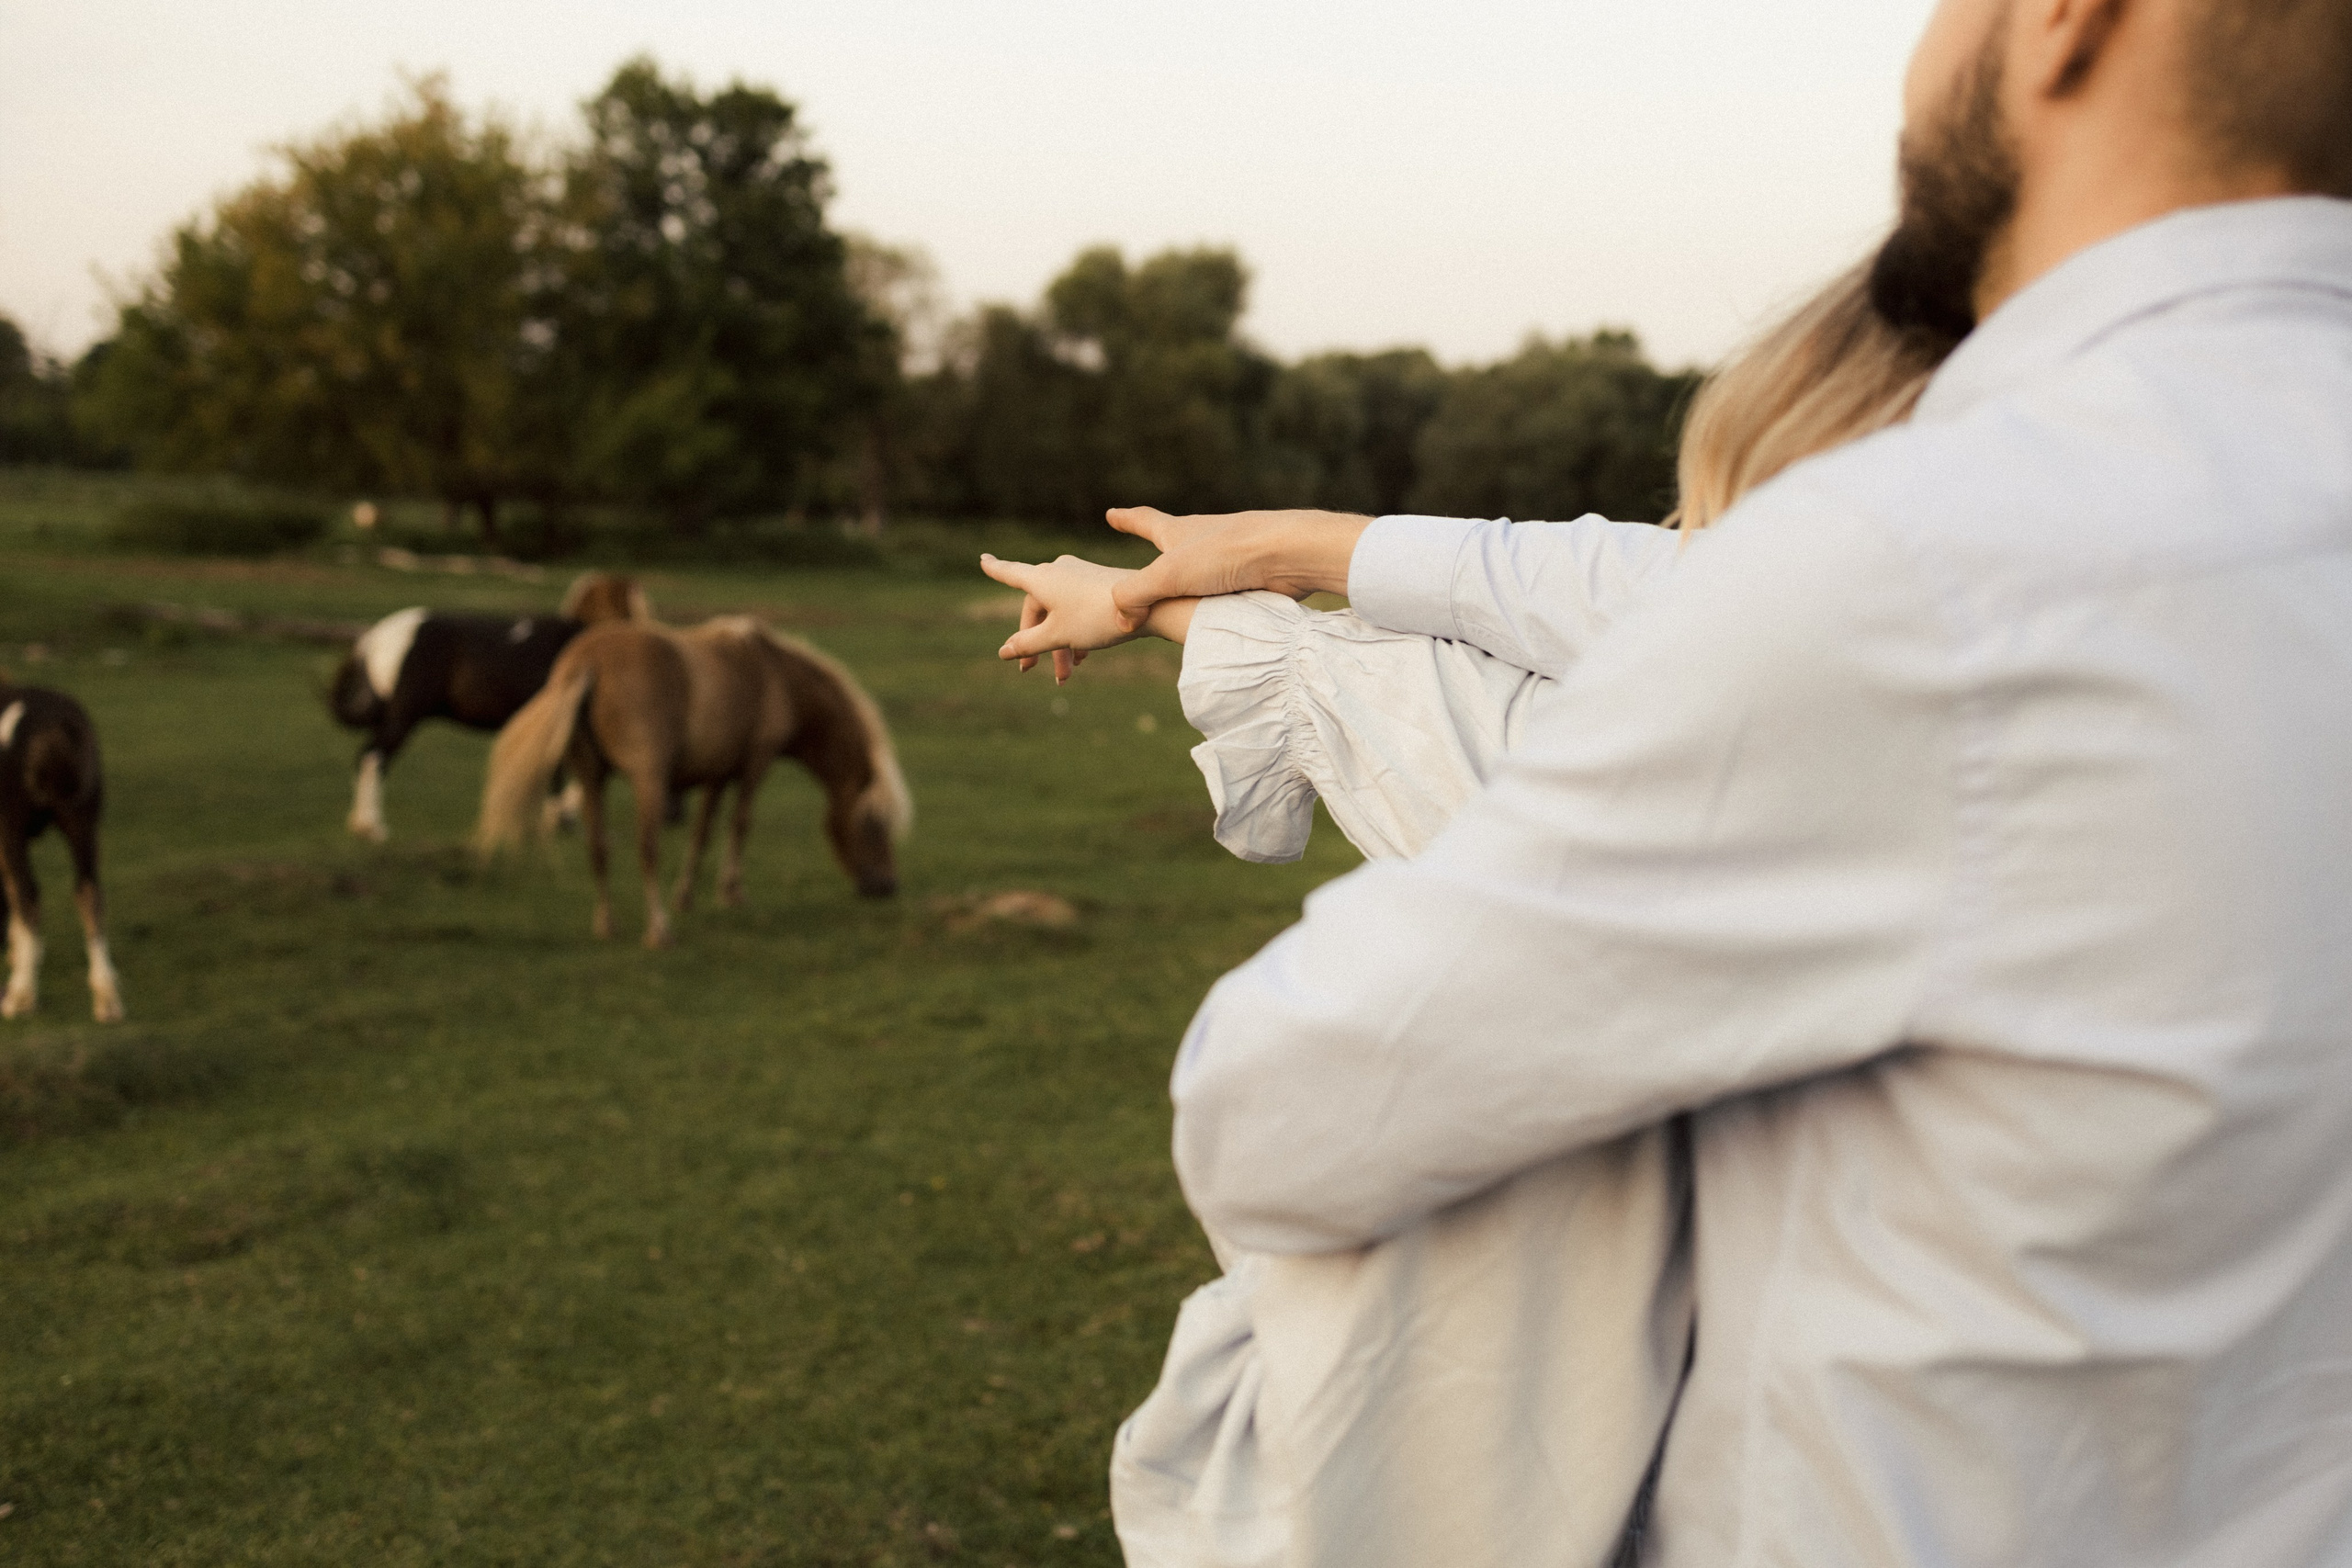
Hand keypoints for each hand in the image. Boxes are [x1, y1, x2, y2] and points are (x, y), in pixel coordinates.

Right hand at [981, 553, 1139, 682]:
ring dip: (1058, 643)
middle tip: (1030, 669)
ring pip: (1058, 612)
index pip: (1010, 573)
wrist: (1146, 607)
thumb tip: (1003, 652)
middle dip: (1034, 640)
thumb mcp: (1057, 636)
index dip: (995, 569)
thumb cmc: (1096, 617)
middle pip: (1036, 607)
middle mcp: (1058, 571)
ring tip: (1065, 674)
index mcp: (1042, 579)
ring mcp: (1080, 576)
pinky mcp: (1099, 584)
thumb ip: (1028, 644)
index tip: (983, 560)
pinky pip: (1076, 609)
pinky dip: (1074, 632)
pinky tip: (1082, 658)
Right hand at [1107, 507, 1369, 628]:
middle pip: (1174, 542)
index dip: (1126, 519)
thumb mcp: (1167, 575)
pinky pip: (1223, 592)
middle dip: (1159, 544)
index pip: (1144, 521)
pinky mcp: (1249, 579)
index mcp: (1179, 533)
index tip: (1111, 513)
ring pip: (1202, 568)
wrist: (1286, 554)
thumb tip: (1122, 620)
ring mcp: (1228, 559)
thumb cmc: (1225, 554)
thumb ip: (1134, 596)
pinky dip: (1214, 599)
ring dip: (1189, 576)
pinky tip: (1214, 612)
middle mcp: (1203, 541)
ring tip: (1180, 586)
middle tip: (1147, 540)